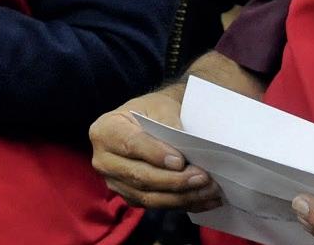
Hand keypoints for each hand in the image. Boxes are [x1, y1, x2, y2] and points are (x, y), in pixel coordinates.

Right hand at [89, 89, 221, 211]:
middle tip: (203, 177)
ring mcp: (115, 182)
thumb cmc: (154, 111)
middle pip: (139, 176)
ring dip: (182, 196)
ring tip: (209, 190)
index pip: (130, 144)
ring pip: (149, 197)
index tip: (180, 161)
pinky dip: (182, 204)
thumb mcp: (161, 107)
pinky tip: (204, 199)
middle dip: (174, 180)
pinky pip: (156, 206)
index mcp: (106, 130)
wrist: (152, 120)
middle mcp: (104, 160)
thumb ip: (169, 124)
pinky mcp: (130, 197)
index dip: (155, 154)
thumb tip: (185, 147)